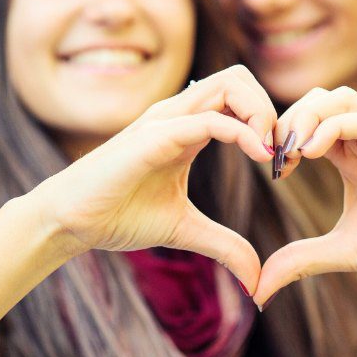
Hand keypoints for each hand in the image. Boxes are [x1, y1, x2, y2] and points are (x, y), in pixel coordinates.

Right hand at [37, 66, 275, 294]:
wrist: (73, 221)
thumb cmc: (119, 217)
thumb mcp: (185, 231)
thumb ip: (224, 246)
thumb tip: (256, 278)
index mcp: (188, 128)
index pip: (240, 99)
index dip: (271, 126)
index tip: (283, 168)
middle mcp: (179, 114)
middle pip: (241, 77)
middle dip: (273, 110)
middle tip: (282, 155)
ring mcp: (166, 120)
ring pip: (230, 84)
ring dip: (263, 114)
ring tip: (271, 155)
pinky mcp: (155, 136)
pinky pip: (208, 120)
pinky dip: (242, 133)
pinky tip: (259, 158)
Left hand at [255, 87, 356, 306]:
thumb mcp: (344, 252)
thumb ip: (301, 261)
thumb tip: (258, 289)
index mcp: (352, 159)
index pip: (308, 124)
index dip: (281, 137)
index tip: (271, 169)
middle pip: (318, 100)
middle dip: (288, 121)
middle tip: (274, 157)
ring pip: (339, 97)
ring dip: (307, 116)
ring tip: (292, 152)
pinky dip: (332, 126)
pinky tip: (312, 153)